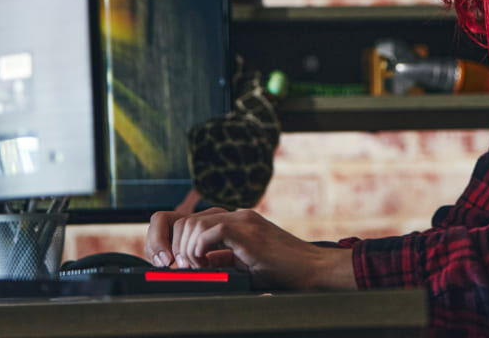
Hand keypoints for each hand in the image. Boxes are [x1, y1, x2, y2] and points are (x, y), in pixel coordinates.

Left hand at [145, 207, 355, 290]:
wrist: (312, 269)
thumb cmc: (284, 272)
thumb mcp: (246, 266)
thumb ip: (224, 261)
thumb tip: (196, 267)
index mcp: (236, 223)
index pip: (193, 221)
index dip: (178, 242)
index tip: (179, 266)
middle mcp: (237, 216)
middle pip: (186, 220)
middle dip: (176, 247)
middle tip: (184, 269)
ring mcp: (243, 221)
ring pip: (194, 223)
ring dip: (187, 250)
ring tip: (197, 269)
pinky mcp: (248, 230)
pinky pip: (211, 231)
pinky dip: (200, 250)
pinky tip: (207, 264)